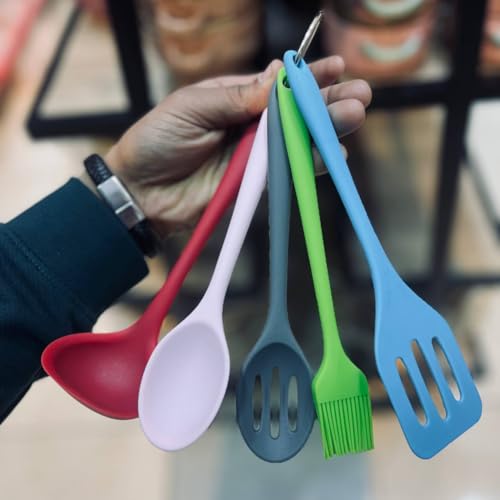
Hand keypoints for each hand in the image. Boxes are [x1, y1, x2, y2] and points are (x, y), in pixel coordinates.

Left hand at [104, 56, 371, 237]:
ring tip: (354, 116)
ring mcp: (255, 154)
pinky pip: (288, 171)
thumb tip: (277, 77)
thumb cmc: (158, 140)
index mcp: (235, 97)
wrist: (143, 192)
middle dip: (328, 102)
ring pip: (299, 140)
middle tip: (359, 95)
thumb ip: (235, 97)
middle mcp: (251, 124)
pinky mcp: (256, 183)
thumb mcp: (192, 107)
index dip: (307, 77)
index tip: (336, 67)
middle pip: (297, 112)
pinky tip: (334, 154)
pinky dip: (311, 164)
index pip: (278, 85)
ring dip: (327, 130)